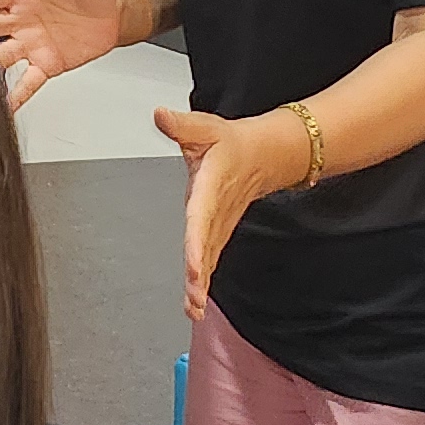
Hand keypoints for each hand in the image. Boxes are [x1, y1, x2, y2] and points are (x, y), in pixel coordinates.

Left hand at [152, 105, 313, 320]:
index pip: (202, 218)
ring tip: (192, 309)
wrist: (264, 155)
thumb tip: (160, 115)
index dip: (197, 243)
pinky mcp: (218, 232)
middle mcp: (216, 212)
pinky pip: (211, 259)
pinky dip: (204, 282)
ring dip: (202, 284)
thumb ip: (180, 125)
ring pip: (211, 258)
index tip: (194, 266)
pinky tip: (195, 305)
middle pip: (208, 246)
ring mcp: (219, 225)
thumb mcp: (204, 127)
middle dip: (201, 273)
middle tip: (194, 297)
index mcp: (211, 188)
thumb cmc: (230, 144)